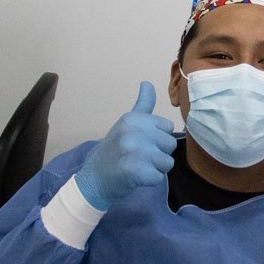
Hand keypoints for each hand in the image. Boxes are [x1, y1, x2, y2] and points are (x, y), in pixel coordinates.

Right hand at [75, 82, 176, 210]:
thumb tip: (147, 82)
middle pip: (170, 145)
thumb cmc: (114, 150)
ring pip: (167, 162)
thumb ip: (142, 105)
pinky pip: (158, 177)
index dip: (158, 138)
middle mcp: (132, 131)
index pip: (167, 127)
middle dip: (158, 154)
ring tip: (137, 167)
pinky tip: (135, 178)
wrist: (94, 179)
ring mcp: (132, 151)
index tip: (141, 143)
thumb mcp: (126, 124)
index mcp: (132, 119)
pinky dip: (149, 181)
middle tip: (138, 157)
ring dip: (155, 168)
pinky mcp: (134, 171)